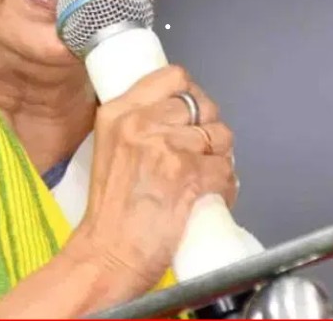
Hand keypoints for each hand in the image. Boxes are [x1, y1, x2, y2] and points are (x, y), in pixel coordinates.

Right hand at [67, 65, 236, 296]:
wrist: (107, 256)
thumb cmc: (110, 213)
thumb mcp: (111, 149)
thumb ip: (139, 126)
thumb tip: (180, 115)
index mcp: (119, 112)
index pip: (173, 76)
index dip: (192, 95)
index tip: (193, 114)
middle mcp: (141, 123)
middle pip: (201, 104)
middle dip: (209, 128)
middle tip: (202, 152)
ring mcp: (166, 147)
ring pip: (220, 136)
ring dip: (220, 157)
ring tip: (206, 177)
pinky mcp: (188, 175)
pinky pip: (225, 170)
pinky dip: (226, 185)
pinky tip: (211, 196)